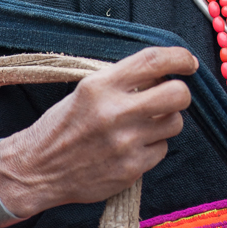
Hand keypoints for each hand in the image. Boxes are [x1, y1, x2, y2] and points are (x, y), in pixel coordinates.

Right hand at [0, 47, 197, 218]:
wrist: (38, 169)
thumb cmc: (65, 123)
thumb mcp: (88, 88)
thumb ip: (125, 78)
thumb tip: (165, 70)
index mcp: (102, 85)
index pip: (153, 60)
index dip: (179, 57)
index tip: (188, 62)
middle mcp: (115, 112)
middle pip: (177, 94)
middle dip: (181, 92)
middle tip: (172, 94)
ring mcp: (125, 143)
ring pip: (175, 123)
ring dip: (166, 120)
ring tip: (144, 123)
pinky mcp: (131, 170)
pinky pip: (162, 149)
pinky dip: (154, 145)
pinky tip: (134, 145)